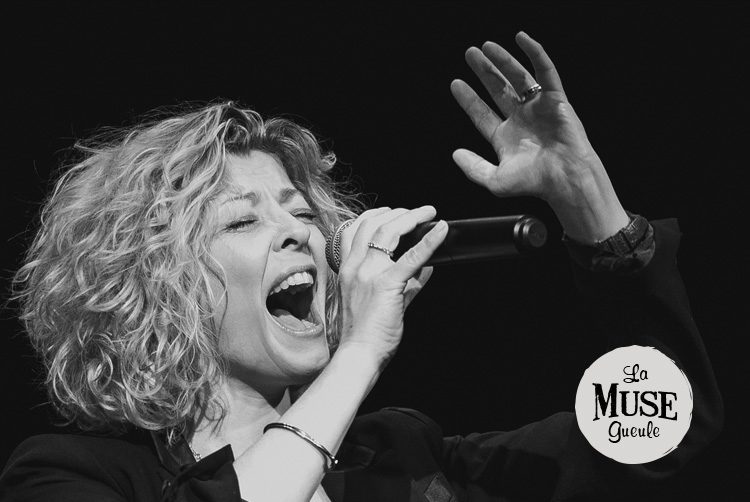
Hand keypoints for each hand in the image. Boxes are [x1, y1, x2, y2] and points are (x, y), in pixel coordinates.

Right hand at [335, 206, 447, 364]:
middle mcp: (354, 266)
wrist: (358, 355)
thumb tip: (426, 267)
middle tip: (418, 211)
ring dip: (411, 217)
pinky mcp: (386, 285)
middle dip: (398, 212)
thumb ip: (404, 282)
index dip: (375, 215)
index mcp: (347, 269)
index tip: (394, 212)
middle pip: (373, 224)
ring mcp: (368, 274)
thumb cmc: (365, 333)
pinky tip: (440, 231)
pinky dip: (429, 241)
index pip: (355, 228)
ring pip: (388, 231)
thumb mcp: (379, 301)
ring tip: (428, 213)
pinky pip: (411, 257)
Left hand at [451, 32, 628, 242]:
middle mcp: (521, 120)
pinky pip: (545, 71)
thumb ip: (473, 168)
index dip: (468, 99)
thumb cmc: (535, 183)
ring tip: (487, 46)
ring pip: (518, 78)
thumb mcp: (496, 180)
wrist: (566, 179)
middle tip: (470, 54)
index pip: (482, 114)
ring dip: (503, 60)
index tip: (455, 84)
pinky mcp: (556, 99)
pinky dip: (535, 54)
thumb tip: (455, 154)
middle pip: (498, 89)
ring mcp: (538, 108)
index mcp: (506, 137)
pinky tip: (522, 39)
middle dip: (484, 72)